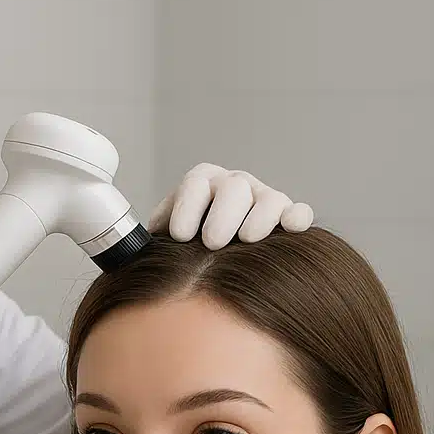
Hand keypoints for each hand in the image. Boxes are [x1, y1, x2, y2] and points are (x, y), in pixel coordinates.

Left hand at [149, 163, 313, 248]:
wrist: (215, 250)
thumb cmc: (189, 242)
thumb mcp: (166, 232)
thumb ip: (154, 234)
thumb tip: (136, 247)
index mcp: (202, 183)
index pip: (196, 184)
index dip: (188, 207)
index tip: (180, 235)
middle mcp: (234, 184)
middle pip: (233, 188)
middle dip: (222, 215)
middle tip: (212, 242)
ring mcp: (264, 197)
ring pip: (268, 198)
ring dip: (259, 218)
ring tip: (246, 239)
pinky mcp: (288, 215)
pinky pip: (297, 210)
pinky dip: (296, 217)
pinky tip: (290, 230)